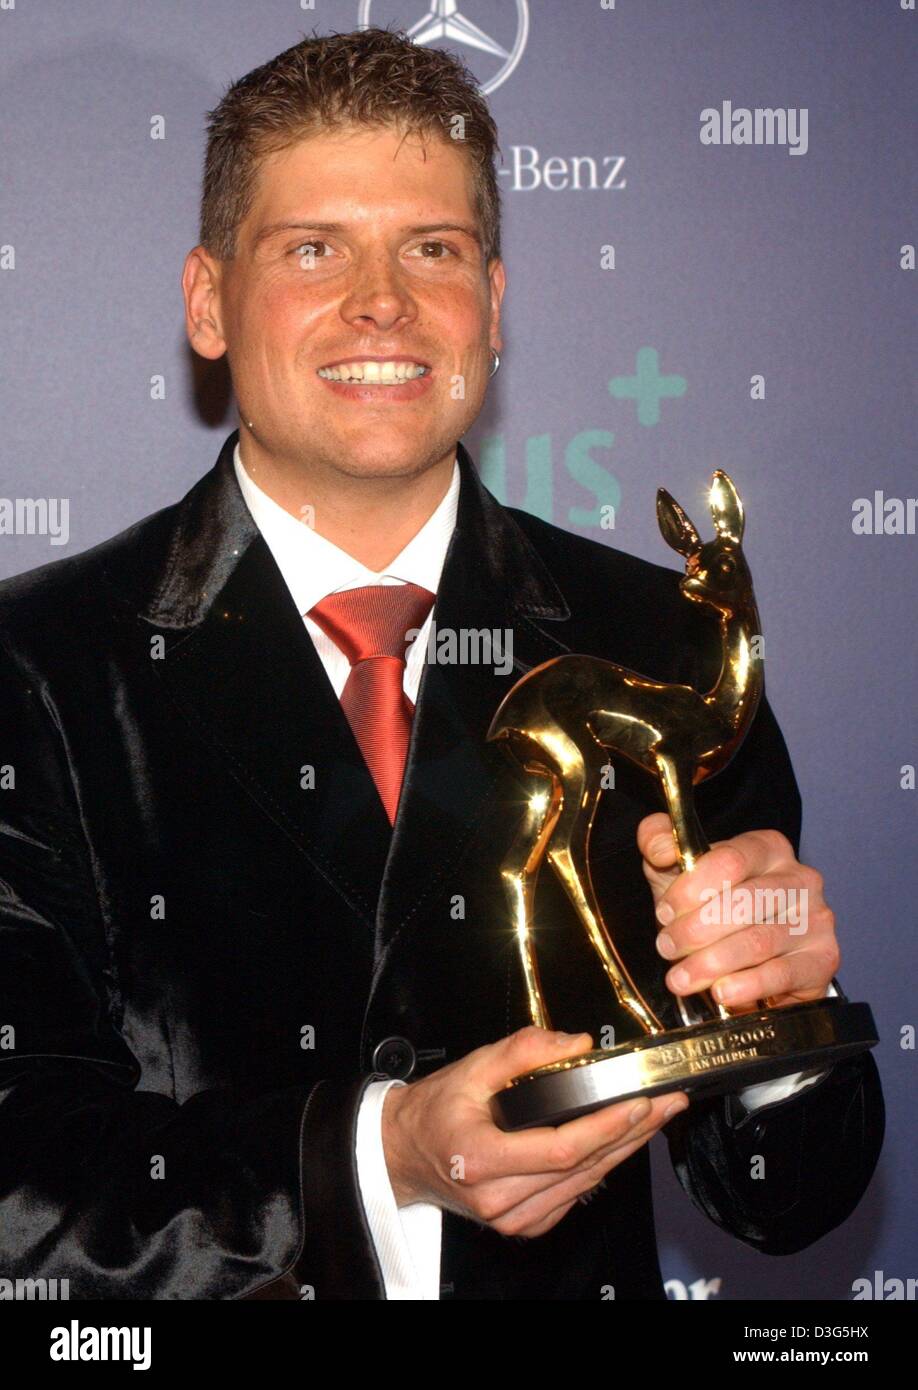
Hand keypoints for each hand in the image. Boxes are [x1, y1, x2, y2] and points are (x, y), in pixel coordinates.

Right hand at [381, 1025, 688, 1235]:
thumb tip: (576, 1044)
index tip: (638, 1102)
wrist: (404, 1153)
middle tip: (668, 1103)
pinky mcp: (523, 1224)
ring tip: (656, 1117)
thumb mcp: (471, 1068)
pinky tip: (622, 1142)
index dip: (605, 1127)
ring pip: (585, 1185)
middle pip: (583, 1168)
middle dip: (632, 1133)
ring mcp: (511, 1219)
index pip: (560, 1149)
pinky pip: (574, 1196)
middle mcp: (498, 1198)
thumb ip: (523, 1052)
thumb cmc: (434, 1112)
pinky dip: (601, 1167)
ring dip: (625, 1149)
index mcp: (480, 1159)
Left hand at [637, 813, 839, 1009]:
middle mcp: (799, 878)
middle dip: (695, 930)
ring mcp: (816, 918)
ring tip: (681, 978)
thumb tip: (658, 846)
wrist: (750, 959)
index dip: (691, 888)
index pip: (730, 859)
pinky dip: (746, 985)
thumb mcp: (678, 872)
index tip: (665, 913)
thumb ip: (659, 843)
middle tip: (667, 949)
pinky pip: (782, 974)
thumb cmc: (713, 907)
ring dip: (711, 963)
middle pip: (744, 903)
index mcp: (767, 847)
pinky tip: (720, 992)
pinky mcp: (823, 958)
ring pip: (758, 941)